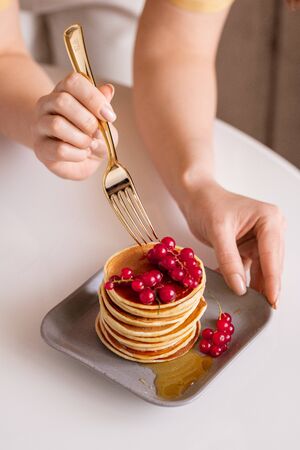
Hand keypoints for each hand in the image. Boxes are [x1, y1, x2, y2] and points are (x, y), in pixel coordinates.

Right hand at [31, 73, 117, 179]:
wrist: (79, 160)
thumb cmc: (90, 136)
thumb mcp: (104, 122)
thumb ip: (104, 107)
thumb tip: (108, 89)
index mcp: (64, 91)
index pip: (73, 81)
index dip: (94, 98)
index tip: (109, 116)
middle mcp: (47, 104)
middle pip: (62, 101)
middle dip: (87, 120)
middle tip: (97, 132)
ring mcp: (40, 125)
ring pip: (57, 125)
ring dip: (81, 138)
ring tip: (89, 144)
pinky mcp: (41, 148)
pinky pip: (59, 149)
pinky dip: (78, 154)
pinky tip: (82, 154)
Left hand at [183, 180, 285, 306]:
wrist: (196, 197)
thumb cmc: (208, 205)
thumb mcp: (217, 231)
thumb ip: (229, 260)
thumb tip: (240, 288)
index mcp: (270, 219)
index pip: (272, 255)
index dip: (272, 280)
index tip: (271, 300)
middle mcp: (271, 229)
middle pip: (272, 264)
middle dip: (266, 286)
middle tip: (261, 310)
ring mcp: (262, 240)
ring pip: (263, 270)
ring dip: (256, 287)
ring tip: (251, 306)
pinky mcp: (251, 248)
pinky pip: (251, 269)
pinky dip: (244, 280)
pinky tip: (239, 294)